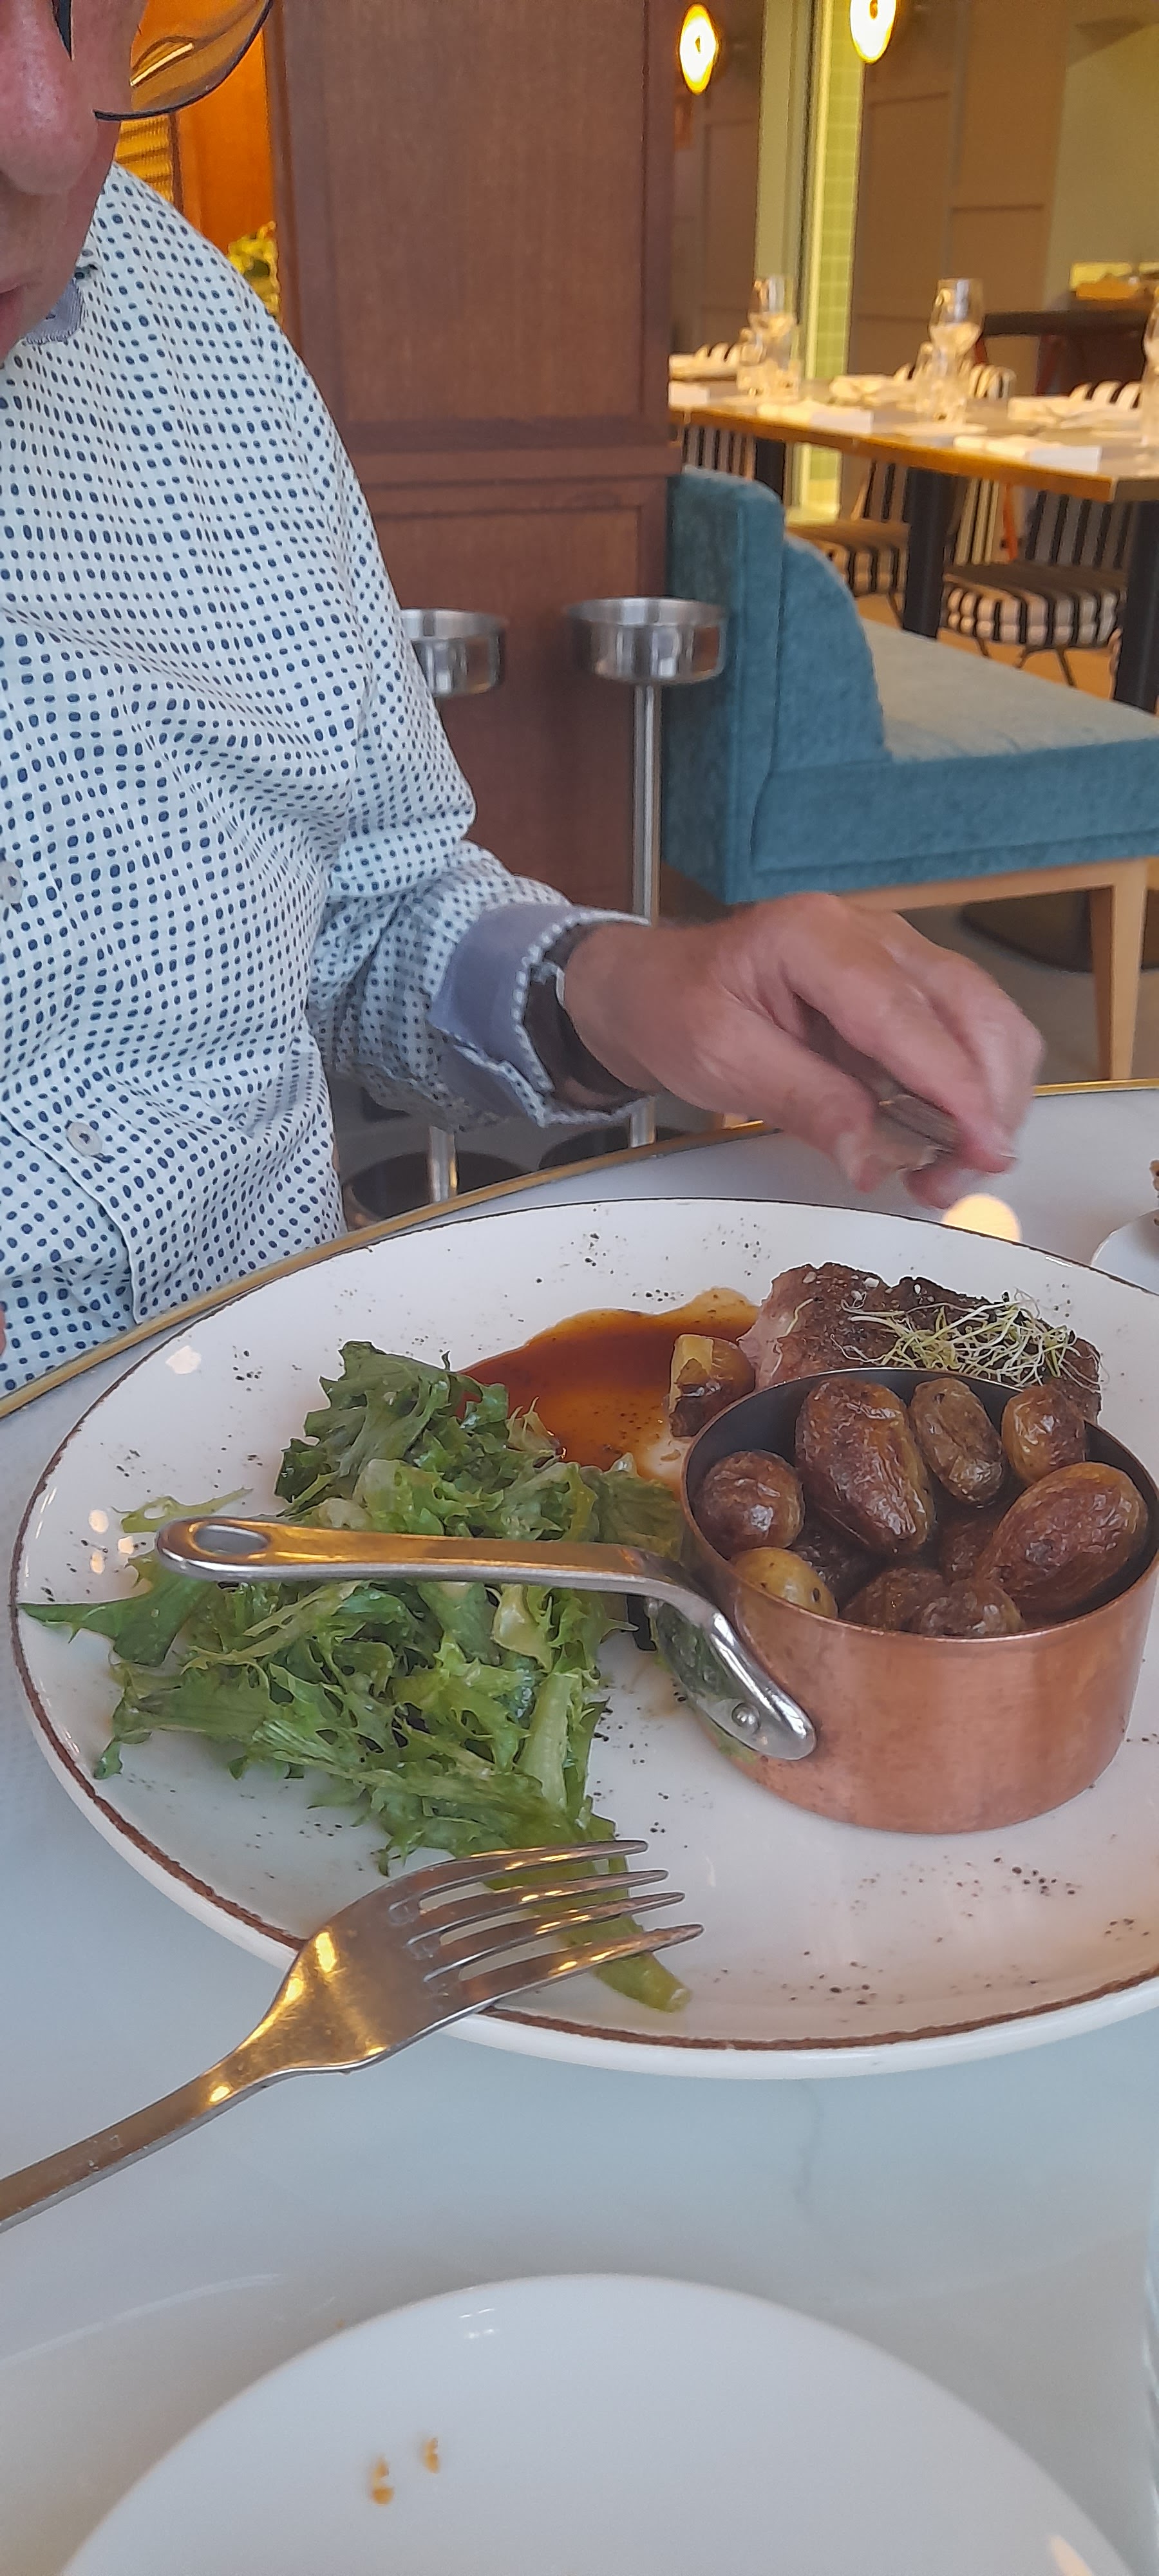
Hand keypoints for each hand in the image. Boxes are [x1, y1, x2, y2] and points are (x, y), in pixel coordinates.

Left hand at [562, 894, 1041, 1209]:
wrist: (653, 988)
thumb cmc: (676, 1012)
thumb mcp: (722, 1062)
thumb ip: (804, 1102)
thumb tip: (875, 1160)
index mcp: (815, 938)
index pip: (905, 1015)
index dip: (956, 1087)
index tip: (985, 1150)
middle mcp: (872, 934)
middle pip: (971, 1006)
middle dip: (988, 1098)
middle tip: (966, 1175)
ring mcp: (896, 955)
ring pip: (984, 1019)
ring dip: (988, 1099)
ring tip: (951, 1169)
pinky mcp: (905, 987)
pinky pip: (964, 1034)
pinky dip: (971, 1091)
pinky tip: (944, 1141)